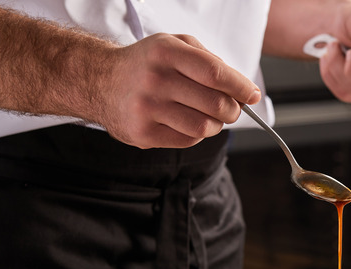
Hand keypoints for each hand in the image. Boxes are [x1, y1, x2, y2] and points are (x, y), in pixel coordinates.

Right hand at [101, 33, 260, 148]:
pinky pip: (187, 140)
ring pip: (204, 127)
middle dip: (233, 110)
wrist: (99, 82)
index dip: (241, 87)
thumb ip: (209, 60)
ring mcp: (147, 108)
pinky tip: (187, 122)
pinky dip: (196, 134)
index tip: (252, 95)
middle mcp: (155, 79)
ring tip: (209, 116)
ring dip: (216, 125)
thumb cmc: (146, 64)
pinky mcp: (143, 133)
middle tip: (232, 109)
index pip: (216, 73)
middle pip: (215, 104)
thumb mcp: (174, 46)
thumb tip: (242, 88)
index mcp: (166, 52)